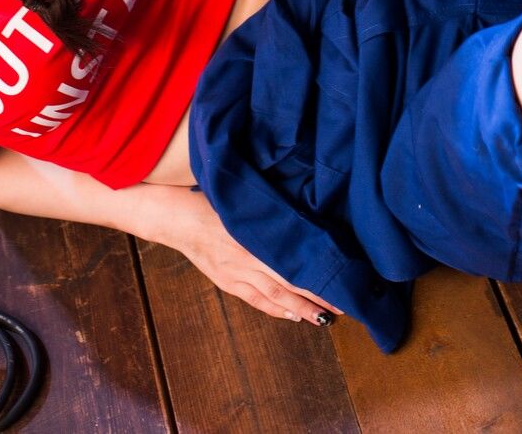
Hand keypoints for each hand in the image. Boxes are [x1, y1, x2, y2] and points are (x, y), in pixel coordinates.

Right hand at [163, 187, 342, 324]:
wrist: (178, 217)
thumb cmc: (215, 202)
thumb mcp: (248, 205)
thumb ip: (273, 216)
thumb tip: (305, 220)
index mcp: (257, 234)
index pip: (295, 258)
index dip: (318, 271)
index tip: (341, 277)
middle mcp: (249, 255)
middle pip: (290, 280)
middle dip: (317, 295)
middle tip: (342, 306)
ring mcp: (237, 271)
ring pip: (275, 295)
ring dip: (300, 308)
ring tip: (322, 318)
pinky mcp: (226, 281)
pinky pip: (255, 299)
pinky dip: (275, 310)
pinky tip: (292, 316)